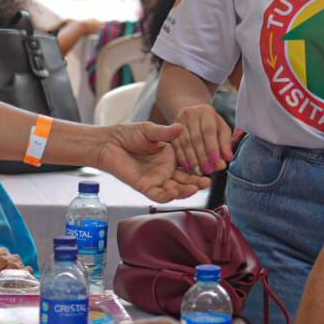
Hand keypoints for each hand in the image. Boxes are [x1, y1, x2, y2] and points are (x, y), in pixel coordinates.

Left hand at [97, 121, 211, 202]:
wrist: (109, 143)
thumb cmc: (128, 134)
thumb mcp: (149, 131)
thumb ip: (165, 133)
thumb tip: (181, 127)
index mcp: (171, 156)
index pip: (190, 163)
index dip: (201, 166)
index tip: (214, 166)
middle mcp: (166, 170)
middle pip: (186, 180)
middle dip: (197, 182)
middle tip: (208, 181)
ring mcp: (156, 179)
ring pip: (175, 190)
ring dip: (186, 190)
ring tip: (197, 187)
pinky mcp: (145, 187)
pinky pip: (158, 195)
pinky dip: (167, 196)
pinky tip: (175, 193)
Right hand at [170, 104, 234, 174]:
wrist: (193, 114)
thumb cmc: (211, 123)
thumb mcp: (221, 129)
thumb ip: (225, 143)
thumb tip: (228, 157)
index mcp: (206, 112)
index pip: (208, 130)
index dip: (212, 146)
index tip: (215, 160)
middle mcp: (191, 114)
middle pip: (196, 138)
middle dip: (202, 156)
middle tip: (207, 170)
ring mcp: (179, 121)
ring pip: (185, 143)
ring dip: (192, 159)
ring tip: (199, 170)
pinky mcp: (171, 129)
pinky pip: (176, 146)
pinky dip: (182, 158)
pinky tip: (187, 167)